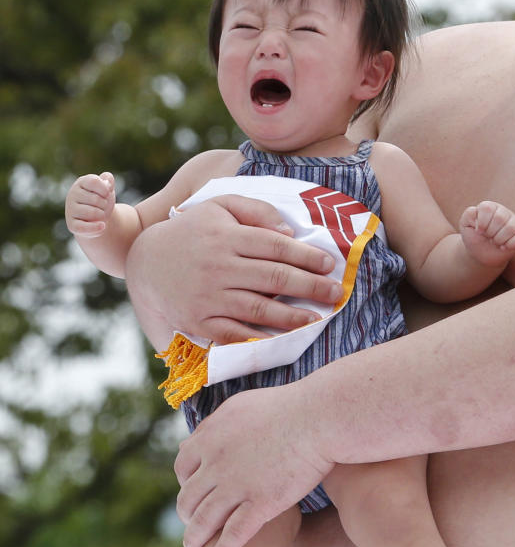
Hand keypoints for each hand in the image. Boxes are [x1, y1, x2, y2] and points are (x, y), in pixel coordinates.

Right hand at [66, 172, 115, 236]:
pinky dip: (97, 227)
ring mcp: (70, 210)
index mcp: (81, 183)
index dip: (105, 189)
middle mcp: (72, 195)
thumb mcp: (107, 188)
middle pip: (96, 199)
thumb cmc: (102, 200)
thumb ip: (108, 180)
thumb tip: (107, 180)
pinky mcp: (72, 225)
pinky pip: (85, 228)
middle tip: (102, 206)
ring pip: (93, 213)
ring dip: (102, 215)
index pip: (94, 182)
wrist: (98, 218)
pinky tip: (102, 225)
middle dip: (105, 204)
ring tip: (99, 214)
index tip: (106, 193)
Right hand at [125, 195, 343, 344]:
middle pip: (273, 278)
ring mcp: (207, 296)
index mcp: (227, 236)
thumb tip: (288, 232)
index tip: (329, 264)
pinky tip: (279, 340)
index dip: (306, 255)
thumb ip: (256, 210)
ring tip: (315, 319)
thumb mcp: (220, 206)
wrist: (146, 261)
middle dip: (310, 287)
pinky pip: (232, 333)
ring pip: (257, 308)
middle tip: (335, 293)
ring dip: (290, 316)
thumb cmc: (193, 231)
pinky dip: (257, 338)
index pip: (275, 246)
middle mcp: (218, 266)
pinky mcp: (197, 321)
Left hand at [174, 382, 334, 546]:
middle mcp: (217, 464)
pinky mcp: (261, 504)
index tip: (192, 492)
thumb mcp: (242, 406)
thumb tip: (196, 436)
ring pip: (204, 521)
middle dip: (186, 514)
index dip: (185, 483)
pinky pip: (233, 535)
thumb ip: (215, 424)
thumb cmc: (288, 408)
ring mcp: (238, 486)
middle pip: (188, 498)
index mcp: (211, 438)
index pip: (183, 467)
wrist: (319, 418)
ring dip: (194, 538)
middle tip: (192, 524)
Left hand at [459, 201, 514, 266]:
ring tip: (495, 242)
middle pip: (500, 218)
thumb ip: (468, 214)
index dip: (482, 223)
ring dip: (499, 239)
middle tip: (488, 237)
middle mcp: (504, 212)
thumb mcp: (465, 225)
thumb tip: (476, 211)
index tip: (479, 231)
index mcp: (490, 207)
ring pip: (511, 228)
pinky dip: (510, 245)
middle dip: (490, 232)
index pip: (487, 208)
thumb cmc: (473, 237)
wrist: (480, 254)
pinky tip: (503, 247)